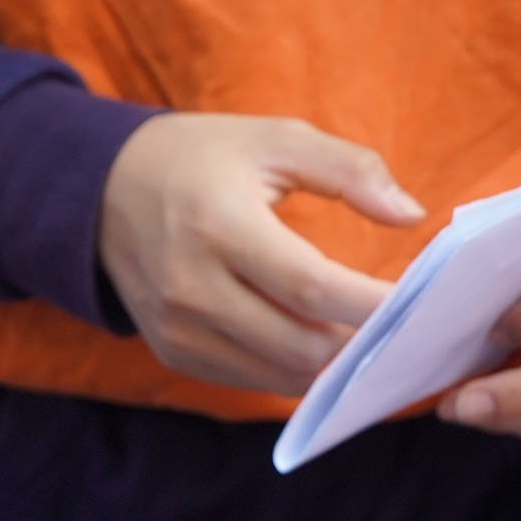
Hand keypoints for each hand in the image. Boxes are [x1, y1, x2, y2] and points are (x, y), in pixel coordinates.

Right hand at [98, 113, 423, 395]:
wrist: (101, 192)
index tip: (419, 302)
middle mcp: (192, 287)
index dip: (372, 304)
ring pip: (281, 375)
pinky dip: (293, 368)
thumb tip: (411, 215)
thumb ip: (350, 170)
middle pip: (301, 343)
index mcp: (219, 225)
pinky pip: (252, 380)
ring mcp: (179, 329)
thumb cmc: (203, 158)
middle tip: (399, 323)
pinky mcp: (174, 353)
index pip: (311, 286)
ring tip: (365, 335)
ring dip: (331, 363)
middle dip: (360, 341)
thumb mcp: (276, 140)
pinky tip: (317, 341)